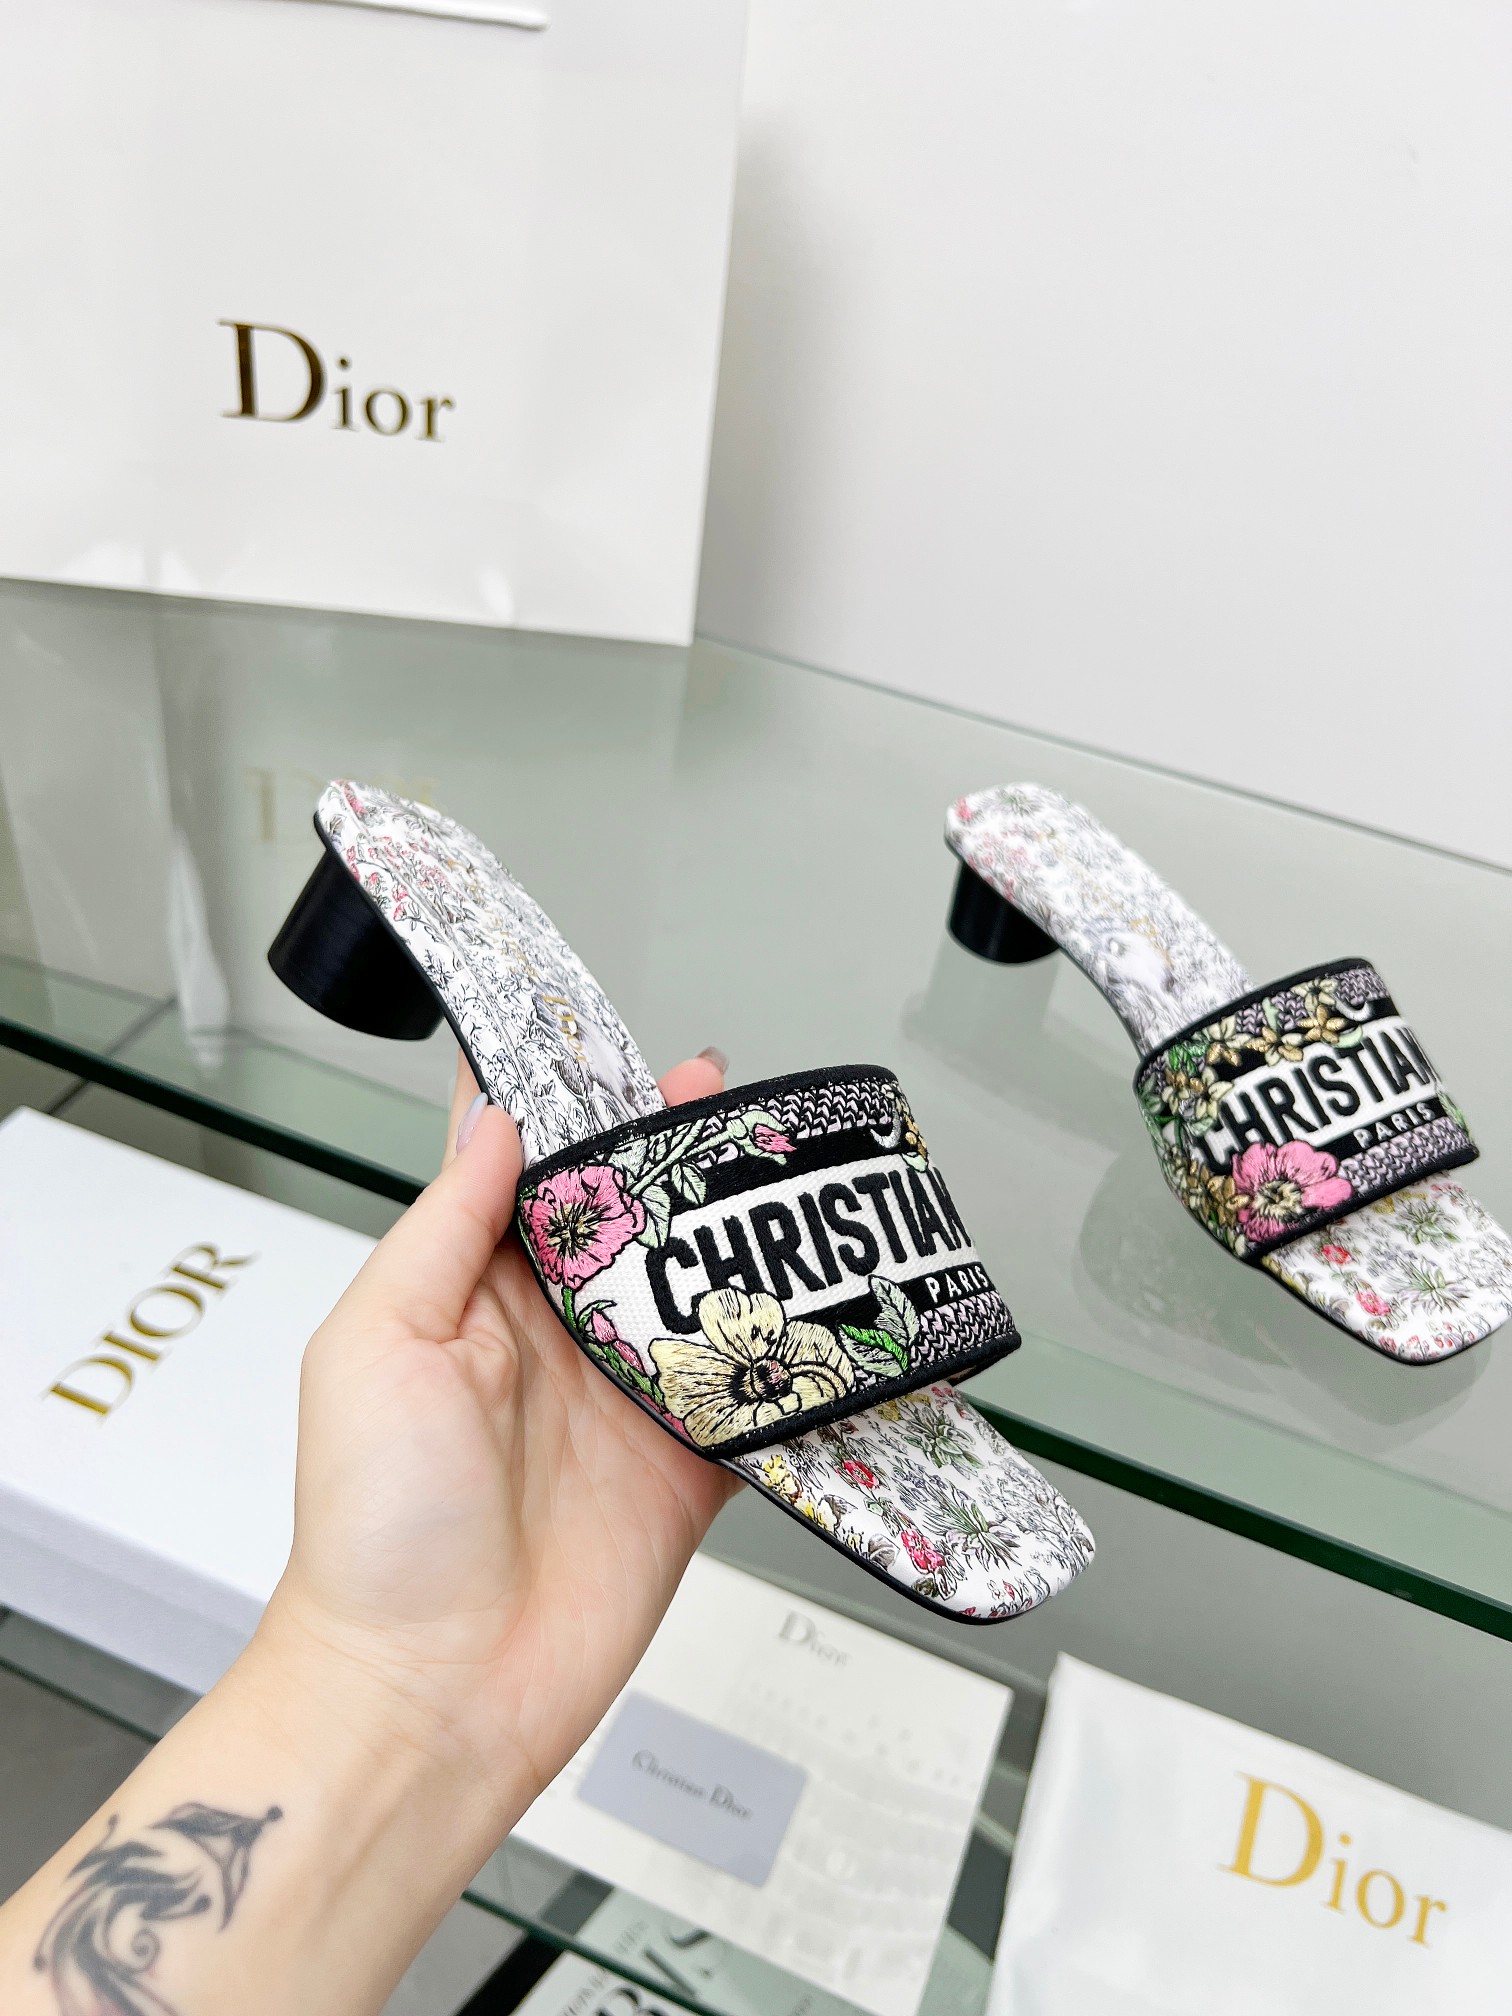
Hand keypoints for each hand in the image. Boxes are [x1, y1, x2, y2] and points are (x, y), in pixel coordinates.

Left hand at [260, 1049, 740, 1831]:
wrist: (432, 1693)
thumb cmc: (375, 1528)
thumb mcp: (375, 1346)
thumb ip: (443, 1230)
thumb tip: (495, 1122)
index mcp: (473, 1298)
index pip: (527, 1178)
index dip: (568, 1110)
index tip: (606, 1044)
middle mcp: (556, 1342)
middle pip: (635, 1225)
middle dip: (680, 1158)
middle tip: (729, 1096)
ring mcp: (627, 1406)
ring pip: (705, 1298)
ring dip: (747, 1243)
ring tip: (794, 1177)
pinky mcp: (686, 1475)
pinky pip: (755, 1404)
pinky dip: (796, 1367)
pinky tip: (832, 1315)